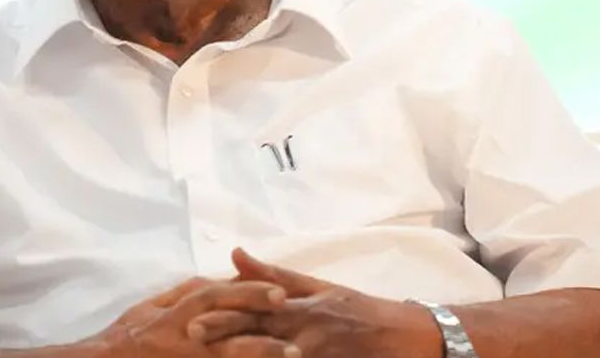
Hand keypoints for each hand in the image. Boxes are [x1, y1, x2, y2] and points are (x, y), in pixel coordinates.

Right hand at [95, 276, 299, 357]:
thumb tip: (219, 278)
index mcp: (180, 310)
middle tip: (292, 310)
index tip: (282, 289)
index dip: (250, 290)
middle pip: (229, 319)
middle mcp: (187, 332)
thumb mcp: (155, 305)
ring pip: (230, 351)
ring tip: (295, 353)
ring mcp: (190, 355)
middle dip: (260, 313)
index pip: (219, 294)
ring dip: (263, 351)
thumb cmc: (131, 334)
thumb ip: (187, 292)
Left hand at [186, 249, 442, 357]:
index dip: (223, 313)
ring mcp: (320, 350)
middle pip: (260, 331)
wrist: (408, 335)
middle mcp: (307, 325)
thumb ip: (274, 274)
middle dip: (226, 334)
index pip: (255, 307)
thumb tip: (234, 252)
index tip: (191, 318)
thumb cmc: (358, 309)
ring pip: (278, 354)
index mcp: (300, 304)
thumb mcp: (318, 287)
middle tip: (193, 335)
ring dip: (251, 355)